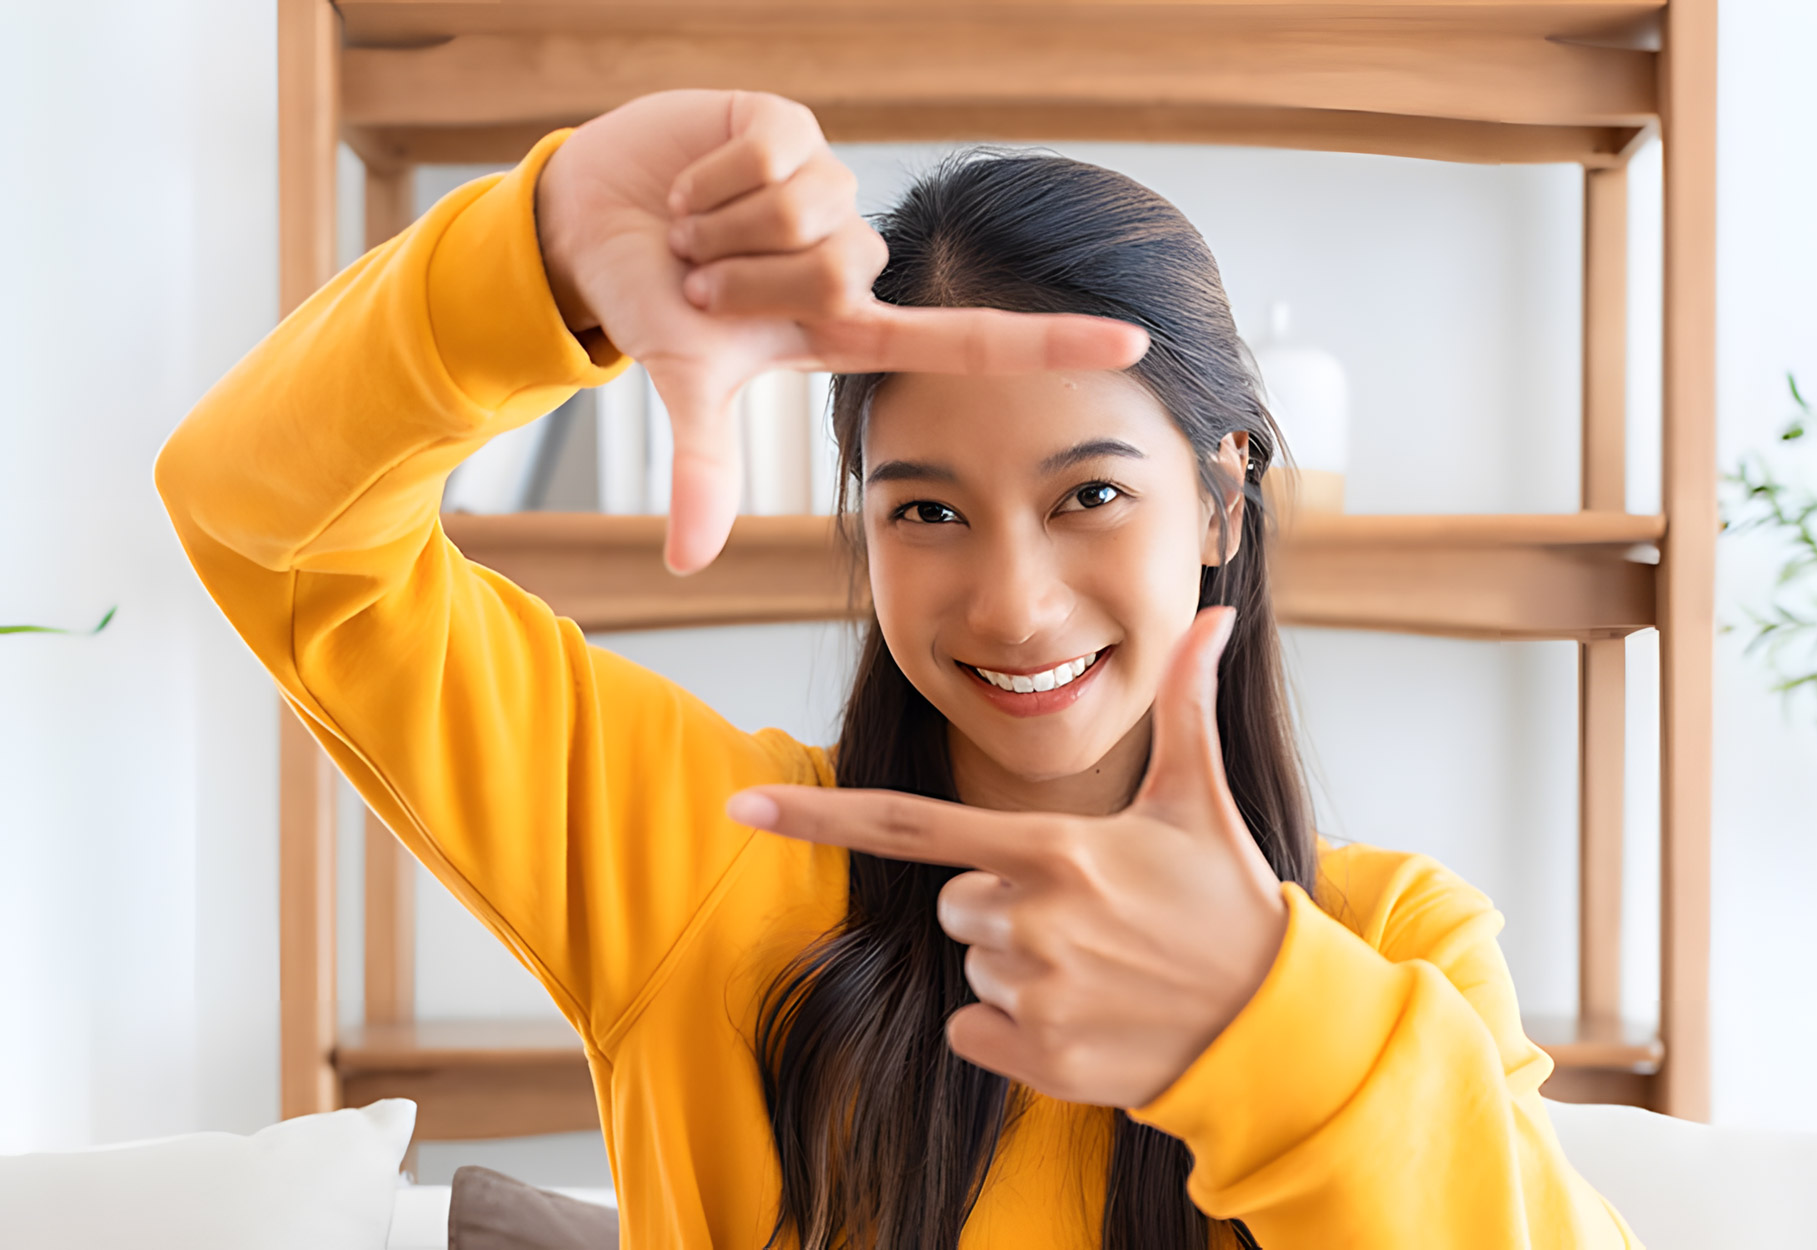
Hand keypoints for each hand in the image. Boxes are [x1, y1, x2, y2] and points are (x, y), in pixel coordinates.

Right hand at [534, 90, 1150, 572]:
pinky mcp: (794, 126)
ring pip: (807, 211)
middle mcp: (854, 257)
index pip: (971, 339)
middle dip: (747, 278)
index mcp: (850, 325)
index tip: (1135, 343)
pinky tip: (692, 183)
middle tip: (702, 279)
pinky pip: (771, 157)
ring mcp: (830, 190)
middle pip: (840, 269)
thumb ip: (702, 469)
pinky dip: (709, 179)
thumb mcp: (686, 386)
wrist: (593, 226)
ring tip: (695, 230)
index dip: (1052, 342)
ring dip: (723, 228)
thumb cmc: (654, 307)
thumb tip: (685, 563)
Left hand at [724, 607, 1287, 1107]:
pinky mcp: (1039, 1059)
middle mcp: (1031, 919)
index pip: (909, 824)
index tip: (741, 807)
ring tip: (1098, 965)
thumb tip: (1214, 612)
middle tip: (1086, 914)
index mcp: (1053, 848)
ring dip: (1015, 966)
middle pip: (950, 903)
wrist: (1270, 1025)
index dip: (817, 814)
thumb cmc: (1228, 901)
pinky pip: (974, 1031)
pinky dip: (1014, 1032)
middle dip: (999, 905)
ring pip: (968, 966)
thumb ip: (1186, 704)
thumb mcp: (1201, 799)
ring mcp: (1033, 994)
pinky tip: (1084, 1017)